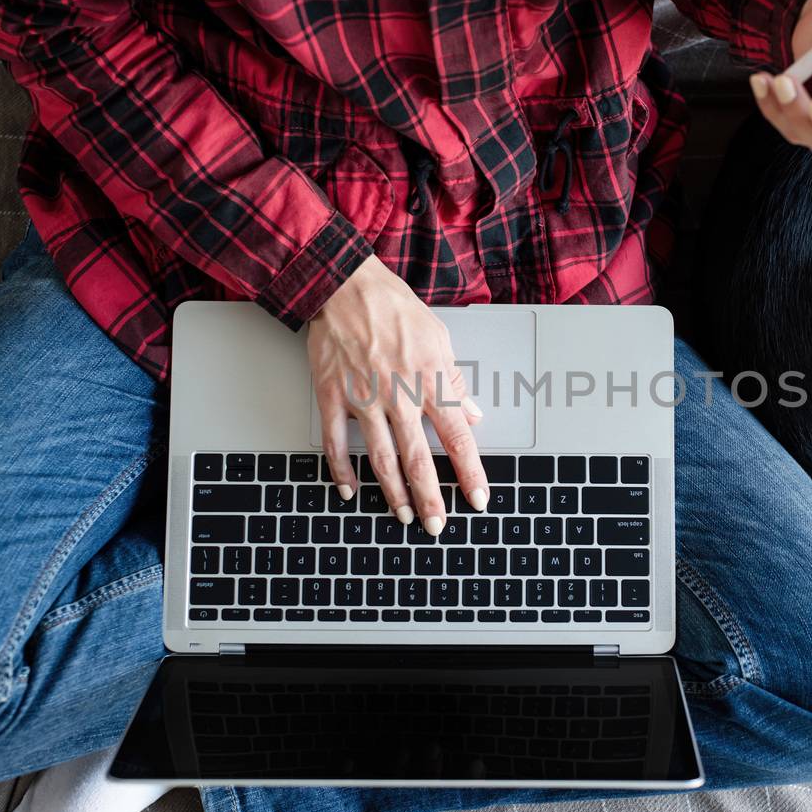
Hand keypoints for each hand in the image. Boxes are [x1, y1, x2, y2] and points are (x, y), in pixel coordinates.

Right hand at [309, 257, 486, 534]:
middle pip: (419, 458)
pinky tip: (350, 490)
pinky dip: (341, 469)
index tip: (478, 499)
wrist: (346, 285)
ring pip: (381, 457)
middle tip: (438, 526)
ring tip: (403, 516)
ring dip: (393, 492)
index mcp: (431, 381)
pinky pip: (335, 441)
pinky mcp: (332, 395)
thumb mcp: (440, 339)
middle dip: (431, 497)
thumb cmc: (395, 308)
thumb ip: (457, 382)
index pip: (458, 437)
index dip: (469, 473)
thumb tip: (475, 415)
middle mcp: (399, 395)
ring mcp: (364, 398)